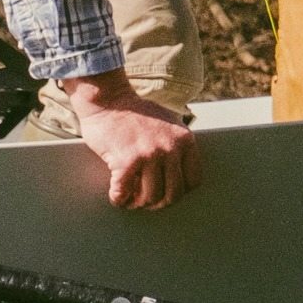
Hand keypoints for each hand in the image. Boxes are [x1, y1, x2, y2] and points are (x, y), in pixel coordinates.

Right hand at [61, 70, 201, 210]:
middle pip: (173, 193)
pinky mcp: (126, 160)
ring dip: (139, 203)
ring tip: (131, 200)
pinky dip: (119, 199)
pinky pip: (124, 192)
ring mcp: (149, 155)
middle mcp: (170, 148)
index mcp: (185, 140)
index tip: (168, 192)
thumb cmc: (135, 111)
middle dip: (160, 203)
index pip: (193, 180)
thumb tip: (180, 171)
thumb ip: (177, 143)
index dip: (180, 192)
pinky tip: (117, 196)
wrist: (108, 99)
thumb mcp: (169, 122)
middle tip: (147, 202)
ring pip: (151, 196)